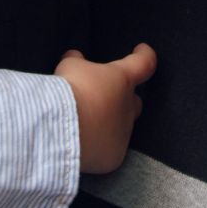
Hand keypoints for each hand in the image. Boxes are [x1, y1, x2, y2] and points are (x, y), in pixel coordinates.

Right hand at [55, 43, 156, 173]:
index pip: (144, 63)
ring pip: (121, 127)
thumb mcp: (70, 66)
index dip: (145, 55)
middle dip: (123, 98)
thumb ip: (77, 61)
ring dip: (108, 122)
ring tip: (85, 122)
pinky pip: (110, 147)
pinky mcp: (114, 156)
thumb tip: (76, 57)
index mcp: (123, 80)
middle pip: (135, 101)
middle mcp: (128, 107)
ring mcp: (124, 134)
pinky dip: (99, 143)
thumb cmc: (69, 90)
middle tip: (105, 97)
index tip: (143, 51)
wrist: (61, 128)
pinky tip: (83, 142)